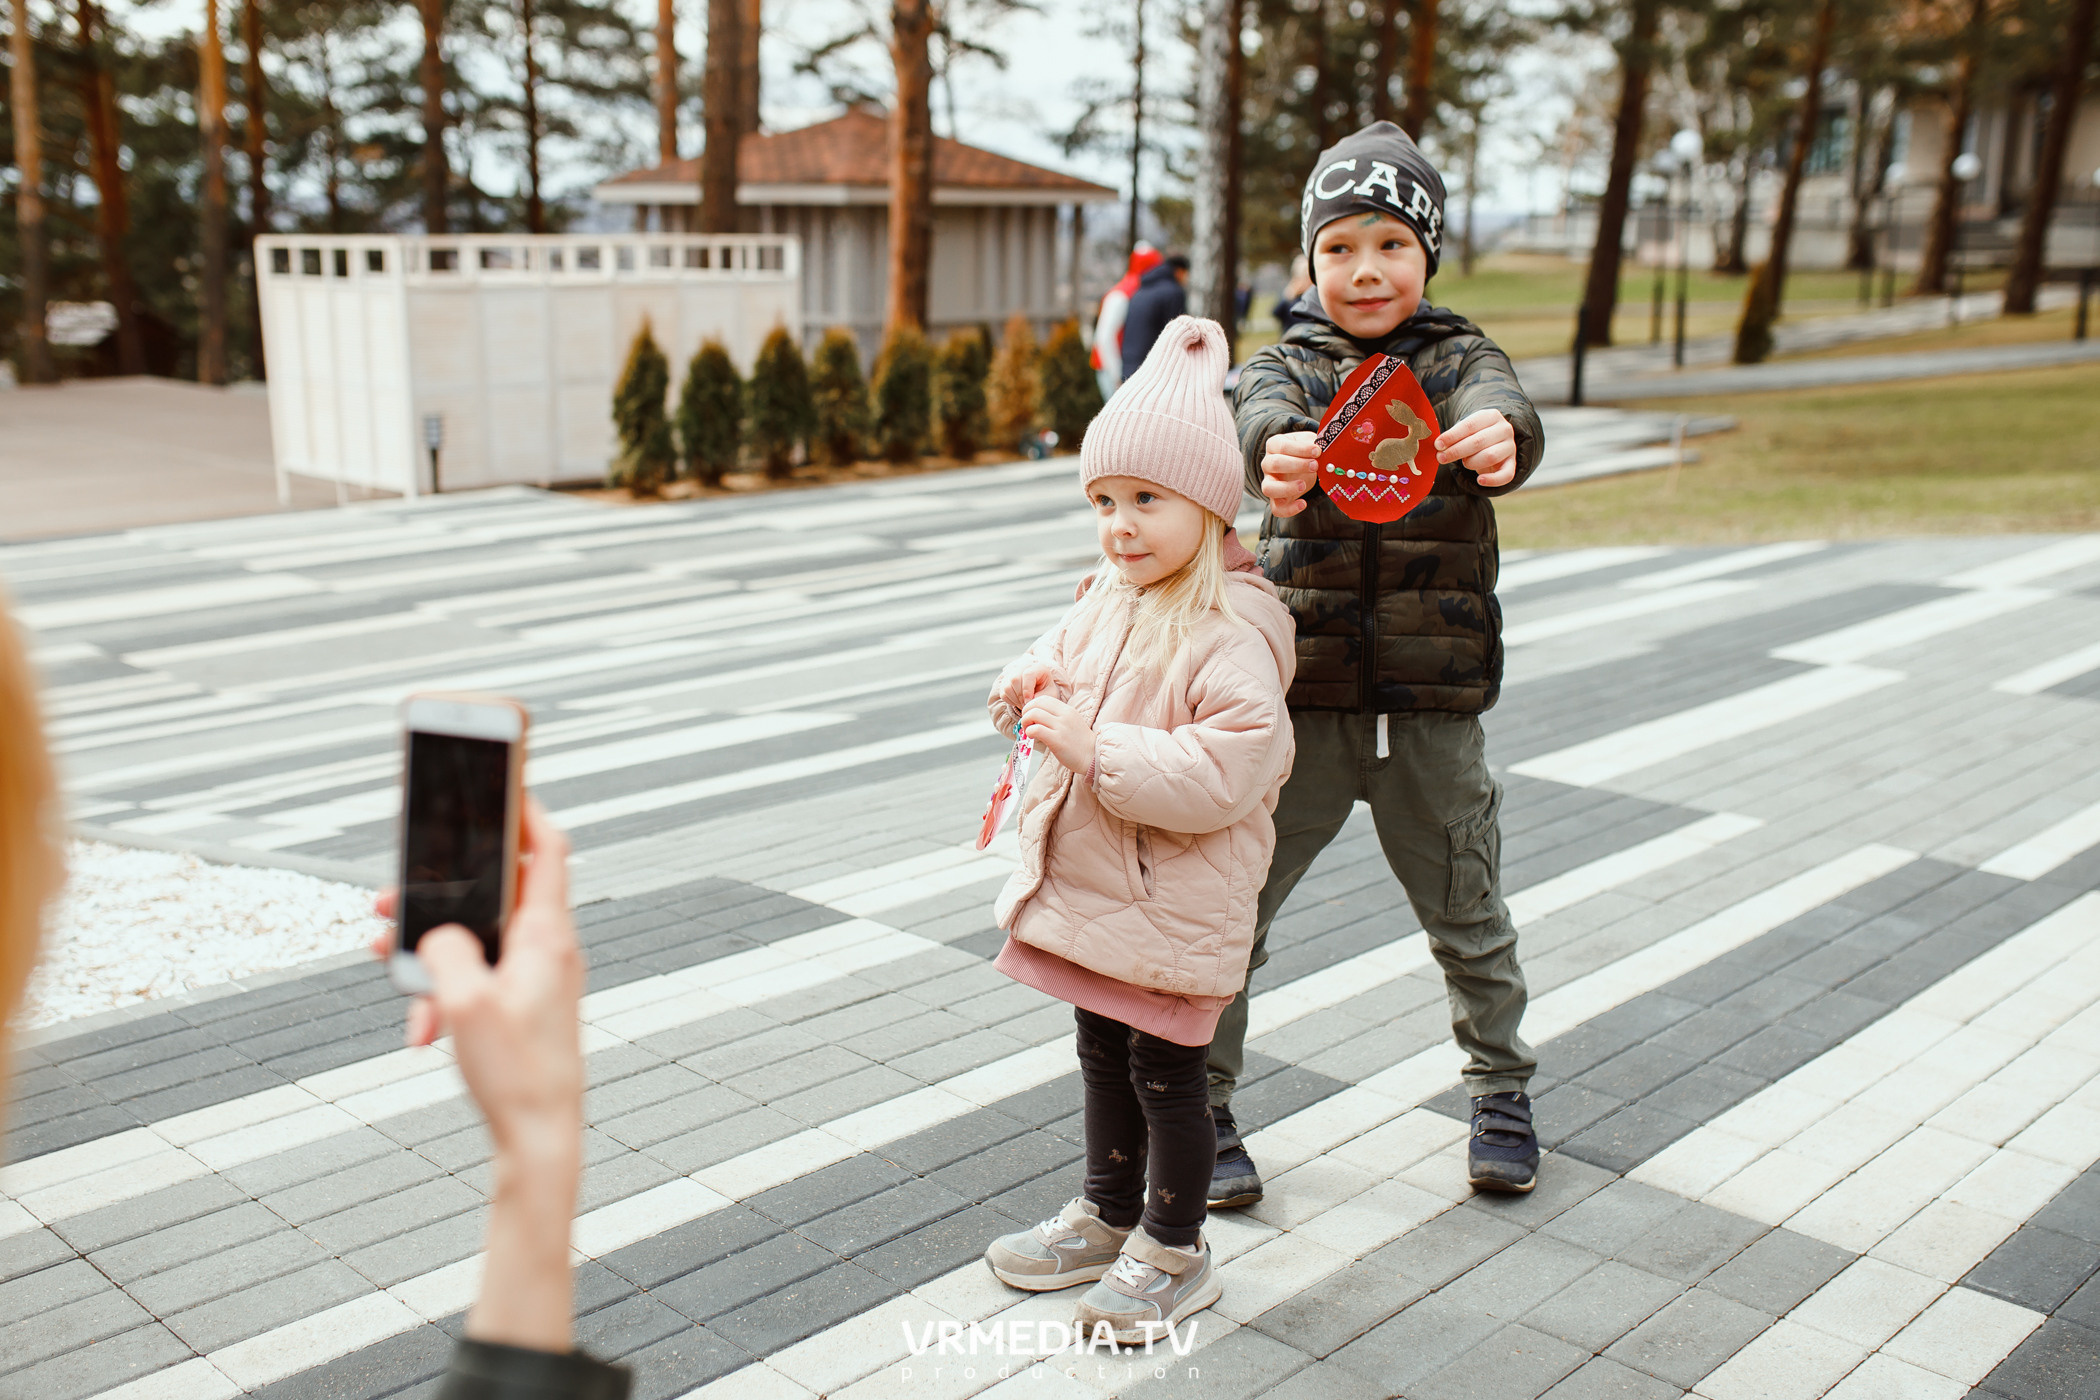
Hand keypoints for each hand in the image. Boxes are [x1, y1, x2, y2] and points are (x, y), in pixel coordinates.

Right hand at [371, 796, 582, 1352]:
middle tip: (388, 899)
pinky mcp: (520, 1004)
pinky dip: (442, 994)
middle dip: (437, 893)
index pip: (547, 850)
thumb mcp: (464, 1004)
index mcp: (546, 935)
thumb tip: (438, 933)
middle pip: (492, 892)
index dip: (525, 810)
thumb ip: (444, 951)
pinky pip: (474, 979)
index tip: (499, 782)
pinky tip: (420, 1031)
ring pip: (473, 939)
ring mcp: (535, 977)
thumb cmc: (515, 1071)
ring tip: (389, 967)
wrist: (540, 1136)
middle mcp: (547, 948)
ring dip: (429, 952)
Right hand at [1003, 661, 1058, 716]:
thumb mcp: (1050, 694)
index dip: (1027, 689)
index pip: (1028, 674)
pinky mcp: (1005, 682)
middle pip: (1015, 679)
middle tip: (1027, 704)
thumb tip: (1028, 702)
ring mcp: (1012, 673)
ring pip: (1007, 687)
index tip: (1029, 701)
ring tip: (1024, 703)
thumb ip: (1041, 697)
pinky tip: (1019, 701)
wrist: (1039, 690)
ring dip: (1015, 699)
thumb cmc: (1046, 691)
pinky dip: (1011, 701)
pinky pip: (1003, 693)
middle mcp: (1023, 667)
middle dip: (1020, 696)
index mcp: (1037, 667)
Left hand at [1021, 694, 1094, 775]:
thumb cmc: (1079, 742)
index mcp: (1067, 710)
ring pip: (1033, 714)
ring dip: (1025, 722)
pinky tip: (1032, 737)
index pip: (1043, 698)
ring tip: (1028, 731)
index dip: (1032, 705)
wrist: (1092, 756)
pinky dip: (1029, 732)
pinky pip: (1036, 729)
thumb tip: (1036, 715)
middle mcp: (1064, 715)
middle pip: (1036, 704)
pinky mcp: (1057, 740)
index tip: (1030, 716)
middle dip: (1025, 713)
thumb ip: (1056, 716)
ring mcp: (1061, 727)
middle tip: (1027, 724)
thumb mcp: (1070, 722)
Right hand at [1260, 431, 1319, 517]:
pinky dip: (1289, 509)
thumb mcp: (1309, 441)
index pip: (1281, 447)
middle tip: (1315, 466)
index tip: (1317, 451)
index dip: (1300, 449)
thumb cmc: (1305, 451)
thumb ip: (1313, 444)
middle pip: (1274, 464)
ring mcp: (1270, 483)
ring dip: (1286, 488)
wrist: (1304, 465)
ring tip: (1303, 485)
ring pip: (1268, 488)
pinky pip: (1276, 509)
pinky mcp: (1276, 499)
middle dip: (1296, 465)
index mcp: (1274, 446)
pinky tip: (1303, 504)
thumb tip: (1322, 448)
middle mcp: (1268, 464)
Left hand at [1435, 409, 1517, 487]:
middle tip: (1441, 458)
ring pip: (1489, 456)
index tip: (1438, 445)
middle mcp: (1504, 429)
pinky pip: (1506, 475)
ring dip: (1471, 462)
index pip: (1470, 425)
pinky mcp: (1512, 463)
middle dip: (1456, 451)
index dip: (1452, 436)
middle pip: (1478, 441)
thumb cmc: (1475, 435)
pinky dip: (1492, 480)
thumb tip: (1439, 446)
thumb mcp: (1466, 431)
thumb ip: (1454, 437)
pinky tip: (1480, 481)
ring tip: (1464, 462)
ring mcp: (1510, 447)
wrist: (1495, 441)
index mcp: (1491, 416)